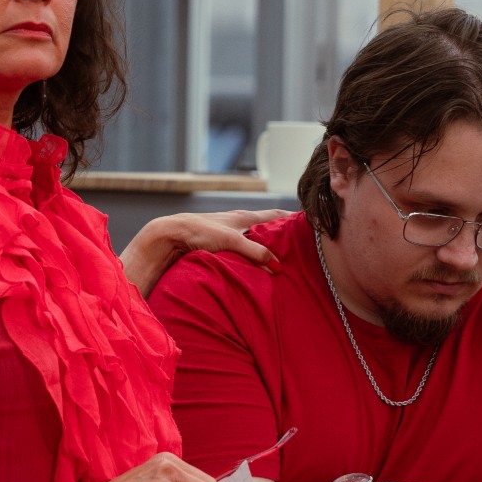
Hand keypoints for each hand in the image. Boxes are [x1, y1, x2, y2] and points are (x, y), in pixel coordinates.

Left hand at [120, 208, 290, 296]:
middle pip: (268, 226)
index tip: (310, 223)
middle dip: (283, 233)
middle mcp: (239, 222)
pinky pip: (244, 249)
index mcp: (245, 216)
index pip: (276, 214)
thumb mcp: (232, 241)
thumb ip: (256, 252)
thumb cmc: (199, 231)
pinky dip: (253, 255)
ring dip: (267, 246)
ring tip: (282, 258)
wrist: (171, 235)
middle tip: (301, 245)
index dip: (293, 218)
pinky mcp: (221, 244)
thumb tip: (278, 266)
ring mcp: (230, 233)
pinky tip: (255, 265)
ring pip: (255, 238)